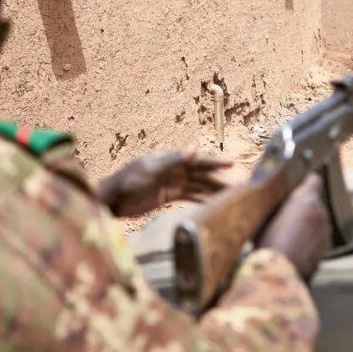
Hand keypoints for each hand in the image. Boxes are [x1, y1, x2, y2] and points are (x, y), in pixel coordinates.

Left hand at [99, 147, 231, 216]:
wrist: (113, 200)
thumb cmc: (128, 181)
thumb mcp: (151, 169)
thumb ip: (173, 160)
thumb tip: (194, 147)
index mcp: (171, 159)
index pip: (198, 160)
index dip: (216, 162)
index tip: (233, 164)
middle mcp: (175, 168)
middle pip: (202, 174)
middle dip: (220, 179)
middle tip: (239, 186)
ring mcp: (173, 182)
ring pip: (199, 186)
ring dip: (214, 190)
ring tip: (232, 197)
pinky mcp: (169, 195)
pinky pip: (191, 196)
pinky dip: (203, 199)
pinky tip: (215, 204)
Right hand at [257, 175, 329, 278]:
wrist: (278, 270)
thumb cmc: (268, 240)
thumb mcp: (265, 214)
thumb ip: (276, 200)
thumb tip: (275, 193)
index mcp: (307, 199)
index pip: (313, 180)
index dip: (304, 182)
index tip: (293, 187)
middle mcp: (321, 212)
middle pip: (313, 201)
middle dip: (301, 205)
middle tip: (283, 213)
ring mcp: (325, 230)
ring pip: (316, 218)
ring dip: (306, 221)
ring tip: (287, 231)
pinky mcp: (325, 246)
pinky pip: (318, 234)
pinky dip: (309, 236)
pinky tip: (294, 244)